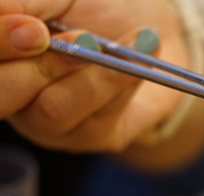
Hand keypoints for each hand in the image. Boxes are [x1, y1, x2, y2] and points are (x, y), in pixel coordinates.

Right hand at [0, 0, 189, 152]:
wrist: (153, 29)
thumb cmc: (100, 6)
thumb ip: (27, 3)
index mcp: (0, 57)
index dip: (1, 43)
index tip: (36, 29)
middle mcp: (12, 94)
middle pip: (2, 96)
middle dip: (44, 65)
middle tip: (85, 37)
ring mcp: (46, 123)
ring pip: (53, 110)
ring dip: (95, 72)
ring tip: (135, 40)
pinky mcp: (88, 139)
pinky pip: (97, 118)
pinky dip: (121, 82)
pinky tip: (142, 57)